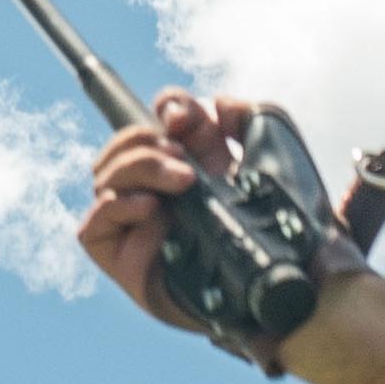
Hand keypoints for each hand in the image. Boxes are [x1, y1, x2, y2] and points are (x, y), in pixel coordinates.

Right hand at [77, 89, 268, 327]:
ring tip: (183, 185)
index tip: (184, 118)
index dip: (166, 109)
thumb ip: (247, 116)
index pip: (160, 121)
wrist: (291, 279)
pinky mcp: (127, 264)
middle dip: (147, 140)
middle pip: (123, 145)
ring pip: (104, 178)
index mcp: (196, 165)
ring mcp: (141, 227)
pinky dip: (116, 205)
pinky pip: (92, 227)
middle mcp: (164, 193)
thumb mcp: (276, 151)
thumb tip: (213, 105)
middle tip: (187, 162)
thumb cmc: (288, 221)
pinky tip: (151, 207)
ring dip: (139, 168)